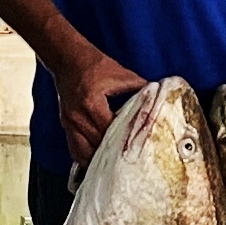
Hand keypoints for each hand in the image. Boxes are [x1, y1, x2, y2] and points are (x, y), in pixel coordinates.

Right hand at [56, 46, 147, 162]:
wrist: (68, 59)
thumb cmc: (94, 64)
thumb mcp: (120, 73)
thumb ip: (140, 88)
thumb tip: (160, 99)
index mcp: (91, 102)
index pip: (109, 129)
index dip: (124, 138)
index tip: (137, 146)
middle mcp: (77, 115)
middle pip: (97, 144)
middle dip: (113, 153)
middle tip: (130, 160)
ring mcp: (68, 122)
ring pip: (83, 152)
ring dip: (98, 159)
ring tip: (114, 165)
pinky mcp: (65, 125)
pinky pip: (74, 150)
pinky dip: (86, 157)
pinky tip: (98, 161)